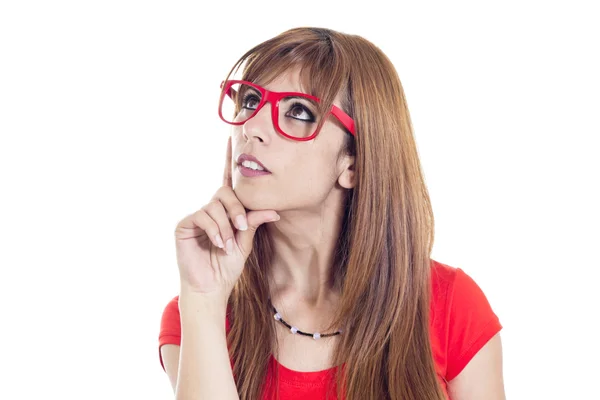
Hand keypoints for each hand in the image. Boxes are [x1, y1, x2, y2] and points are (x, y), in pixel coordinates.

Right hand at [174, 137, 278, 300]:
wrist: (212, 286)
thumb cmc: (227, 265)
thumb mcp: (245, 242)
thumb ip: (254, 222)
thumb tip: (273, 210)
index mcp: (225, 211)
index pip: (227, 182)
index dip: (227, 161)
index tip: (229, 139)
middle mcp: (210, 209)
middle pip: (225, 192)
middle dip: (236, 209)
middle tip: (241, 228)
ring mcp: (196, 216)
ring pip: (215, 206)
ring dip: (225, 227)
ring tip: (227, 245)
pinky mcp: (184, 224)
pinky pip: (202, 216)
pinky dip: (214, 230)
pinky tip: (218, 244)